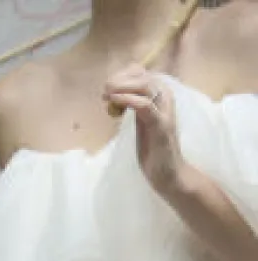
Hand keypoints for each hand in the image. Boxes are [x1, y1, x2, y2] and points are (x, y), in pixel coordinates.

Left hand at [104, 66, 184, 200]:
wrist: (169, 173)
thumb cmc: (154, 150)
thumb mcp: (142, 123)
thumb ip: (135, 108)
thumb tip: (117, 96)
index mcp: (160, 97)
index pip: (142, 74)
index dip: (124, 75)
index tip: (108, 86)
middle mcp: (165, 99)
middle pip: (143, 77)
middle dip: (120, 79)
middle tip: (104, 88)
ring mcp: (164, 111)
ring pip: (145, 86)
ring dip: (123, 86)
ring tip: (106, 92)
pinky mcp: (161, 125)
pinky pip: (145, 106)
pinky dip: (129, 99)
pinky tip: (114, 100)